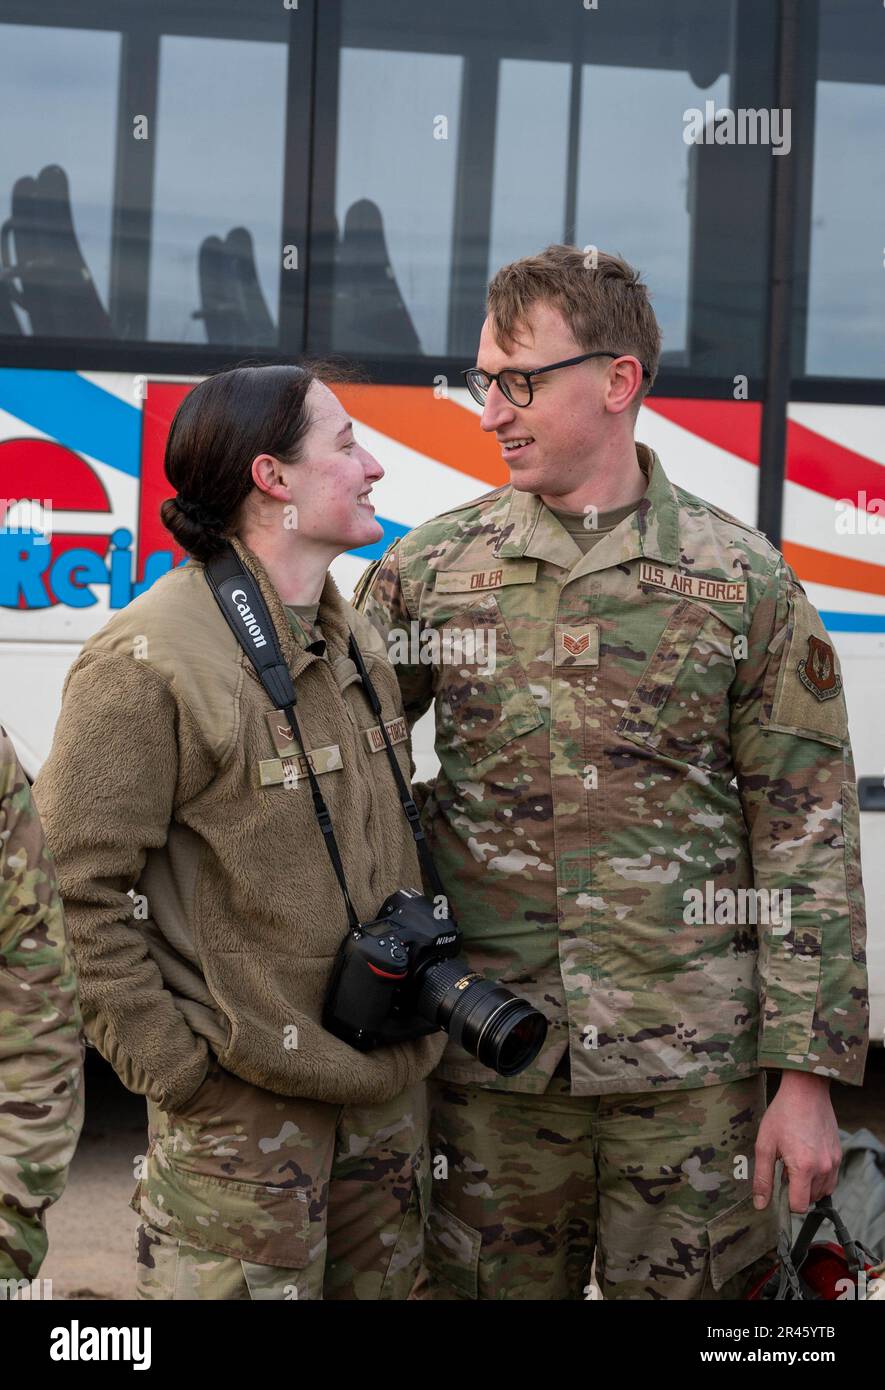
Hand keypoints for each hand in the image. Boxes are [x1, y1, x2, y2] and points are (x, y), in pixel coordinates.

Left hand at [753, 1071, 841, 1213]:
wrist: (806, 1091)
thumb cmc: (783, 1114)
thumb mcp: (765, 1145)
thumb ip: (763, 1178)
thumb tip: (761, 1205)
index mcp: (804, 1167)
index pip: (799, 1206)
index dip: (786, 1201)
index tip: (778, 1185)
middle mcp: (823, 1168)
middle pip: (810, 1199)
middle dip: (796, 1190)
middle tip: (785, 1167)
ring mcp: (833, 1162)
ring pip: (821, 1191)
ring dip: (808, 1185)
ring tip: (796, 1162)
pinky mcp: (839, 1155)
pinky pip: (831, 1180)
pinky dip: (819, 1178)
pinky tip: (807, 1160)